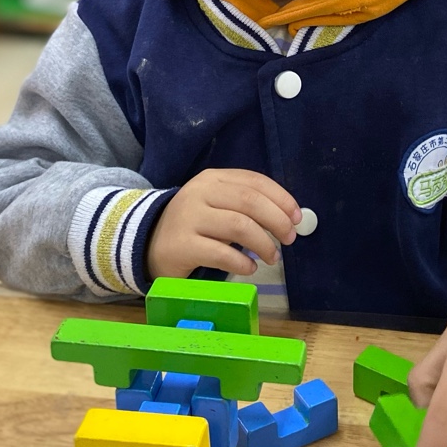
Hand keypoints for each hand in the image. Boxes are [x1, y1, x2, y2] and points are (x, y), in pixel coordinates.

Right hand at [147, 168, 300, 278]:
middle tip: (289, 239)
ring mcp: (189, 218)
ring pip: (239, 226)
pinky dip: (243, 262)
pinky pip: (221, 253)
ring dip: (264, 243)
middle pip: (249, 202)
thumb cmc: (194, 224)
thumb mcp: (217, 204)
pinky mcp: (182, 246)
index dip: (281, 198)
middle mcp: (200, 193)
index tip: (297, 217)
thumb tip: (289, 217)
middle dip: (277, 220)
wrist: (149, 243)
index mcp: (212, 178)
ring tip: (272, 256)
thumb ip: (247, 205)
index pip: (254, 181)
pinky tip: (250, 267)